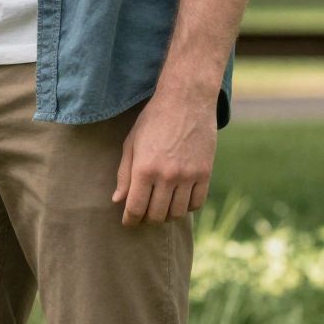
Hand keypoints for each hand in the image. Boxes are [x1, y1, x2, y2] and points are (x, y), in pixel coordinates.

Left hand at [113, 87, 216, 226]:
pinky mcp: (205, 173)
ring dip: (167, 215)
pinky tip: (179, 200)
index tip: (128, 222)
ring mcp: (188, 176)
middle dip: (147, 219)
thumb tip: (118, 200)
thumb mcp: (131, 144)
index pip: (136, 208)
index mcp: (144, 169)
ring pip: (177, 213)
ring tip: (161, 208)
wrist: (186, 101)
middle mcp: (167, 176)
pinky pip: (196, 203)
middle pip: (156, 215)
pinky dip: (187, 207)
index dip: (130, 220)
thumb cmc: (153, 120)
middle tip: (144, 215)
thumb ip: (124, 174)